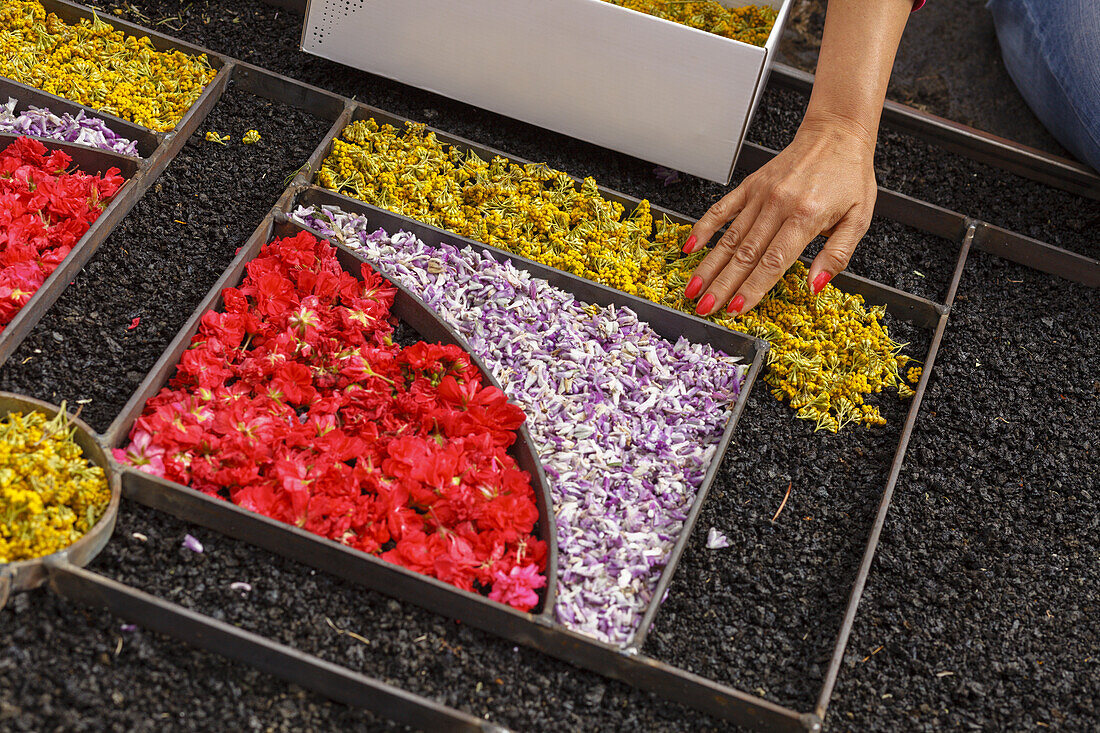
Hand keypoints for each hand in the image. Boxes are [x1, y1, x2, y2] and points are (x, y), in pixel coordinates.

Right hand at [681, 112, 877, 315]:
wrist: (837, 133)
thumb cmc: (849, 176)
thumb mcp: (858, 219)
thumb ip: (837, 255)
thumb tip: (815, 286)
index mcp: (806, 216)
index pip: (773, 261)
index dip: (752, 288)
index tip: (736, 309)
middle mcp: (779, 204)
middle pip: (745, 255)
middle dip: (723, 286)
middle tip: (705, 308)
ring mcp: (761, 194)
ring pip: (729, 238)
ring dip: (709, 267)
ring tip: (693, 289)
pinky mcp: (750, 185)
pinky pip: (722, 209)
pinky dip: (703, 229)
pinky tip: (690, 248)